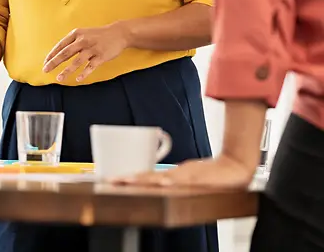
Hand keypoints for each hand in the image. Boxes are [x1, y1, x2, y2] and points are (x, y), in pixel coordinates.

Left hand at [42, 24, 129, 81]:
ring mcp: (92, 49)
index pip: (60, 45)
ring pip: (76, 61)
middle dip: (54, 63)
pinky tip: (77, 79)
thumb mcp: (83, 33)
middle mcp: (82, 41)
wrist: (118, 33)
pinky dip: (84, 73)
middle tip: (45, 70)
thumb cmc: (98, 35)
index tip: (45, 63)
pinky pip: (90, 67)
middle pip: (65, 53)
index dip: (51, 55)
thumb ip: (72, 41)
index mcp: (76, 34)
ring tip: (59, 78)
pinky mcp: (101, 56)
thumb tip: (59, 52)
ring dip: (67, 71)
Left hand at [113, 155, 254, 187]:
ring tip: (129, 180)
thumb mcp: (189, 176)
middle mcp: (177, 174)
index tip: (113, 180)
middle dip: (130, 179)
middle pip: (149, 177)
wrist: (236, 166)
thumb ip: (173, 180)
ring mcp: (186, 176)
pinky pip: (182, 179)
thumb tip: (157, 183)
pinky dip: (172, 180)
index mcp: (173, 174)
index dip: (130, 179)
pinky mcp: (198, 178)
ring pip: (162, 178)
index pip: (147, 177)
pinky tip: (163, 182)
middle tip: (113, 180)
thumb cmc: (213, 173)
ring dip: (145, 179)